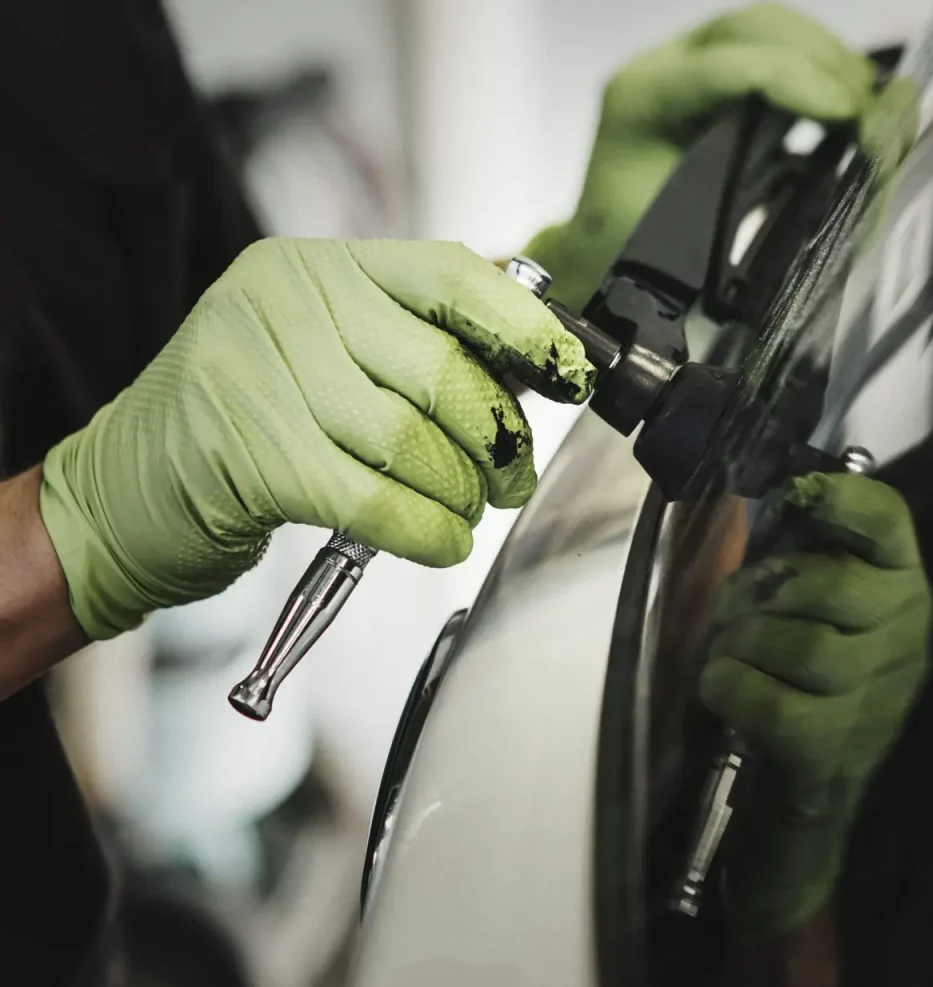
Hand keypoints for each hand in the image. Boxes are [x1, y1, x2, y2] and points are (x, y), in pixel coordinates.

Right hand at [40, 238, 594, 640]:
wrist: (130, 486)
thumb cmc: (245, 423)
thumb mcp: (322, 355)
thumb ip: (409, 352)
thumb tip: (522, 379)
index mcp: (320, 268)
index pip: (452, 276)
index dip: (525, 328)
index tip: (569, 372)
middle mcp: (287, 303)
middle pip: (442, 370)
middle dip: (498, 439)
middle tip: (510, 475)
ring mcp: (259, 372)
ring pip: (412, 441)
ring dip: (460, 493)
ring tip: (465, 511)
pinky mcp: (248, 452)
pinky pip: (373, 498)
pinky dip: (425, 530)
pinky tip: (440, 539)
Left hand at [524, 3, 877, 311]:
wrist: (598, 252)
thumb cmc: (624, 255)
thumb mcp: (675, 241)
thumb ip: (744, 213)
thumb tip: (839, 195)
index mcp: (641, 100)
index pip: (727, 67)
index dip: (796, 83)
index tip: (849, 115)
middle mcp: (660, 68)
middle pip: (756, 26)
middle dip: (824, 61)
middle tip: (871, 111)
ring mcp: (684, 68)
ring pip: (770, 31)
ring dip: (828, 63)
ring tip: (870, 110)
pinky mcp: (709, 83)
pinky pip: (772, 57)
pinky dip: (816, 80)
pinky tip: (848, 113)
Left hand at [699, 472, 931, 941]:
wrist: (811, 783)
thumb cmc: (799, 670)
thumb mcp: (812, 602)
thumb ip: (799, 550)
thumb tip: (774, 490)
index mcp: (897, 584)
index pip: (887, 524)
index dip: (843, 501)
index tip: (802, 493)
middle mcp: (901, 636)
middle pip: (826, 585)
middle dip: (761, 590)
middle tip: (740, 608)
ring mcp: (872, 697)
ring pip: (796, 644)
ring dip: (739, 641)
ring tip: (732, 651)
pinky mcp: (829, 748)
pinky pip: (761, 697)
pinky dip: (724, 683)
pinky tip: (724, 687)